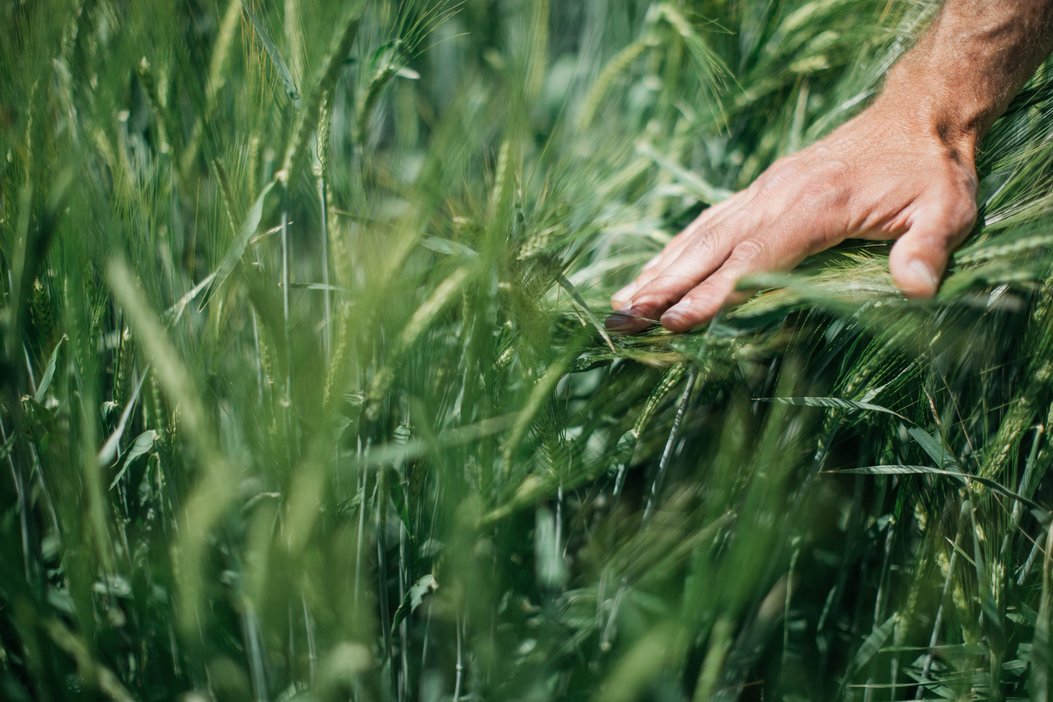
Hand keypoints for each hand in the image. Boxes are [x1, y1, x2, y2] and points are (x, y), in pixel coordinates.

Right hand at [607, 103, 978, 333]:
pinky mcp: (762, 191)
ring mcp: (764, 190)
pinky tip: (652, 272)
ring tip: (619, 306)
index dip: (714, 292)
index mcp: (815, 205)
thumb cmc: (932, 171)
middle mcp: (777, 194)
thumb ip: (928, 247)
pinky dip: (675, 250)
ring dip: (657, 271)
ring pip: (700, 234)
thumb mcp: (949, 209)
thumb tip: (917, 289)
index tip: (675, 323)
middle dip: (663, 287)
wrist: (919, 116)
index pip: (755, 257)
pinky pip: (709, 223)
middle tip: (621, 322)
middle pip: (709, 247)